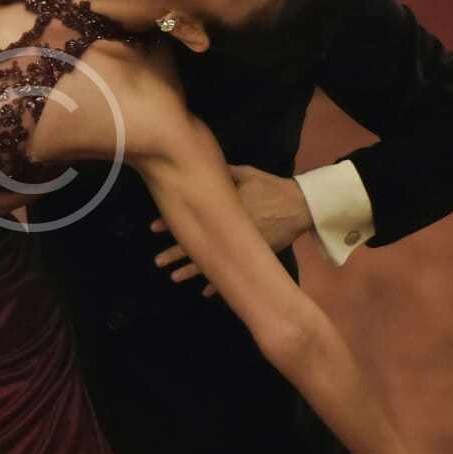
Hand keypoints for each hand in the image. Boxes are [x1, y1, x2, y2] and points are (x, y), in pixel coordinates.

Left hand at [148, 164, 312, 297]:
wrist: (299, 206)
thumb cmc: (272, 186)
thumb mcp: (246, 173)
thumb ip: (223, 172)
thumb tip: (199, 161)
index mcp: (224, 207)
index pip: (192, 215)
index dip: (172, 222)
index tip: (153, 228)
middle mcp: (229, 229)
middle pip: (198, 243)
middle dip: (175, 253)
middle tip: (157, 261)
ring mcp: (242, 245)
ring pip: (212, 261)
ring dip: (191, 271)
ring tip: (174, 277)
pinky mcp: (254, 255)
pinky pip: (235, 272)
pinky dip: (221, 283)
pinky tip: (206, 292)